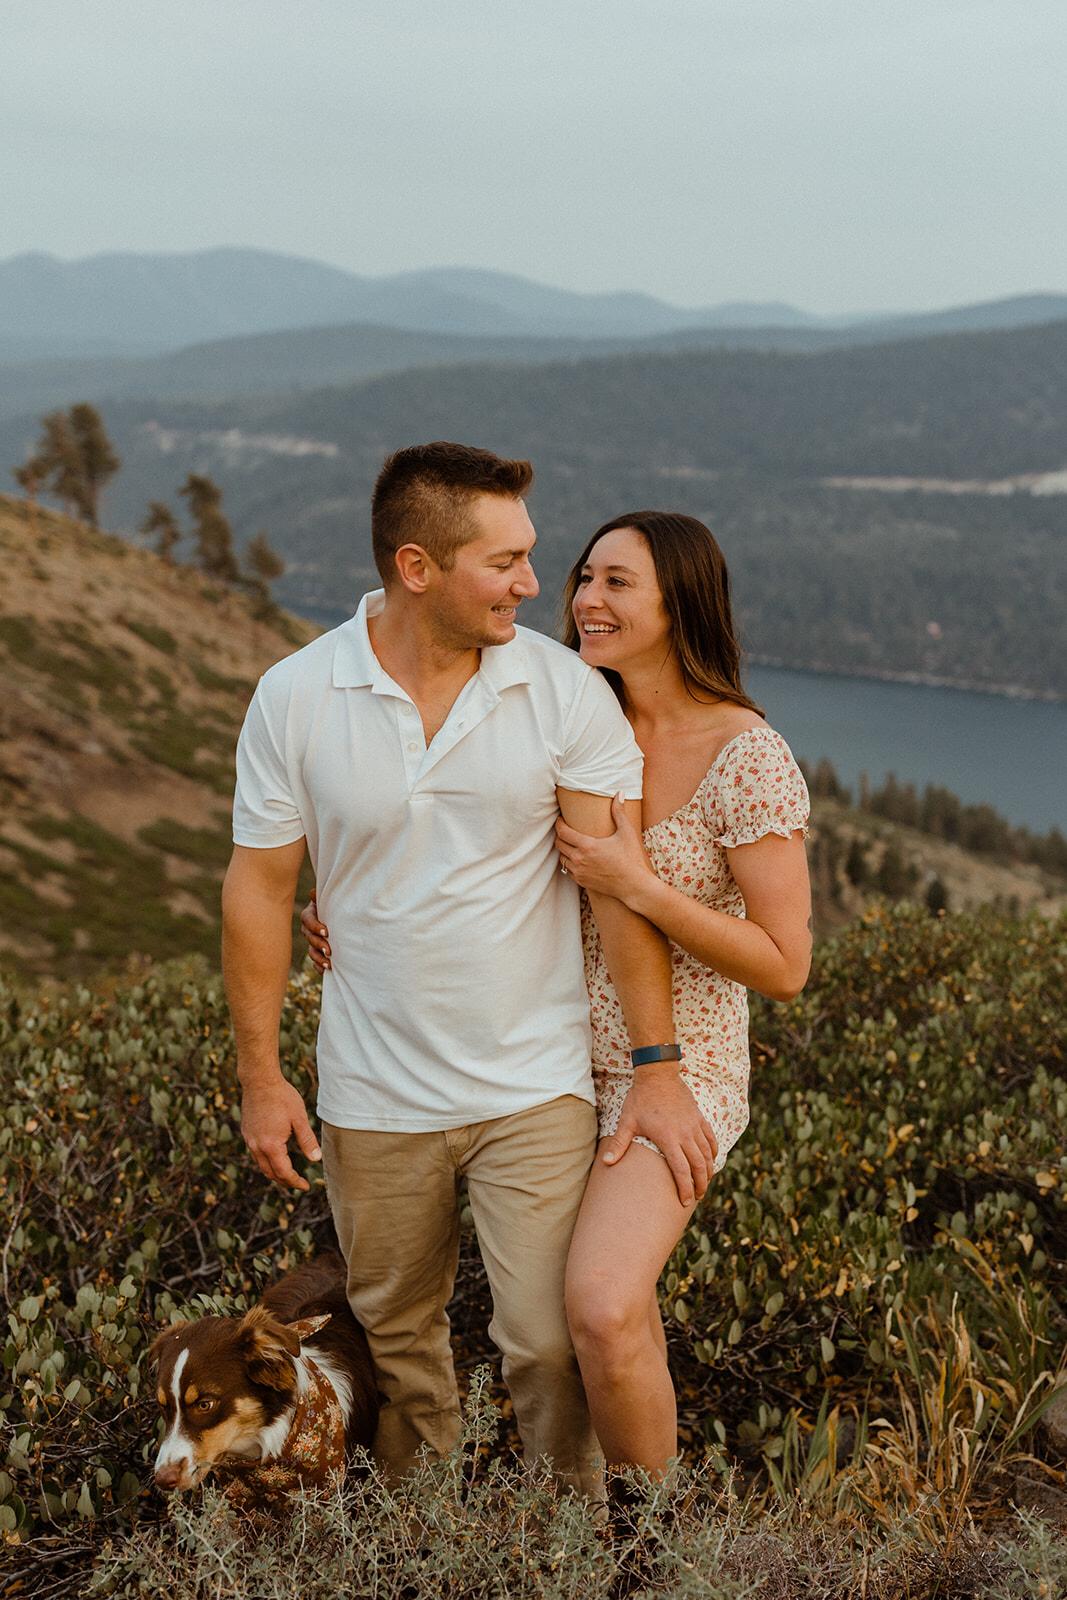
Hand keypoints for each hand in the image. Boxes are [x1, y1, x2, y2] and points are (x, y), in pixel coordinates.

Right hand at [241, 1076, 321, 1190]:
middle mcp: (257, 1146)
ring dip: (274, 1172)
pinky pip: (256, 1154)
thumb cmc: (282, 1097)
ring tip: (288, 1173)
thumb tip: (316, 1159)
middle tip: (298, 1182)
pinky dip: (266, 1161)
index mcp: (271, 1145)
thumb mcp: (299, 1118)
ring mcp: (249, 1139)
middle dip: (284, 1180)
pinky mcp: (246, 1132)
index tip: (305, 1186)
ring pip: (261, 1165)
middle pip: (270, 1173)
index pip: (283, 1172)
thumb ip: (307, 1140)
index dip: (295, 1182)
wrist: (259, 1080)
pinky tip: (275, 1156)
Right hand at [300, 892, 330, 972]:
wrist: (343, 914)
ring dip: (319, 958)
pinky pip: (315, 961)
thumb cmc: (337, 902)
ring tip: (329, 964)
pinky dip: (320, 966)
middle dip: (318, 944)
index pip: (307, 920)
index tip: (326, 932)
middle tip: (329, 950)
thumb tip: (313, 893)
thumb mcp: (331, 898)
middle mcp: (309, 928)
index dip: (315, 926)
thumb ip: (323, 896)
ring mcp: (312, 941)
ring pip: (311, 951)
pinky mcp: (318, 951)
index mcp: (310, 913)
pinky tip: (327, 970)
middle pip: (309, 937)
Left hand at [555, 794, 652, 903]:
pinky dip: (569, 863)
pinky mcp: (581, 882)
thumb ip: (619, 812)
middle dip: (560, 835)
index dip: (558, 823)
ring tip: (570, 843)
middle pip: (559, 844)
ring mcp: (579, 872)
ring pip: (561, 858)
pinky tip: (577, 858)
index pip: (562, 832)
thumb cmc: (631, 859)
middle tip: (565, 829)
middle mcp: (579, 859)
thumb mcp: (626, 833)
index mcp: (587, 845)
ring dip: (564, 850)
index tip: (561, 819)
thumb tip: (619, 794)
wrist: (634, 886)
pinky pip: (568, 870)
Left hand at [601, 1068, 718, 1205]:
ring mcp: (694, 1125)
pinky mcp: (699, 1117)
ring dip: (708, 1171)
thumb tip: (606, 1163)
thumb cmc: (640, 1098)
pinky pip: (710, 1138)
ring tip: (705, 1183)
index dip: (685, 1188)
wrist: (657, 1074)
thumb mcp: (627, 1121)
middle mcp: (685, 1133)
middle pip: (699, 1165)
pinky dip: (713, 1152)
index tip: (685, 1201)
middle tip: (697, 1197)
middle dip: (700, 1185)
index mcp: (668, 1138)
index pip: (681, 1170)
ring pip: (707, 1154)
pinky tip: (711, 1160)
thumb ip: (619, 1144)